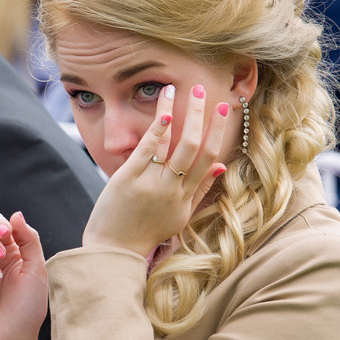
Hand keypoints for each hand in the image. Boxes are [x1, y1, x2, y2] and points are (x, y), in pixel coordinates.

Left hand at [83, 83, 228, 258]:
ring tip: (175, 88)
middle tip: (202, 90)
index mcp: (186, 197)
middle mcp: (172, 189)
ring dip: (175, 111)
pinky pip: (146, 150)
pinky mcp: (127, 179)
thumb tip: (223, 165)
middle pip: (194, 146)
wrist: (114, 251)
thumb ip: (200, 190)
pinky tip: (162, 112)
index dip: (219, 130)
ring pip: (170, 142)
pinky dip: (156, 131)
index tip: (224, 108)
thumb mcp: (180, 216)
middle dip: (200, 115)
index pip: (209, 157)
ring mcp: (150, 183)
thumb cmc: (147, 233)